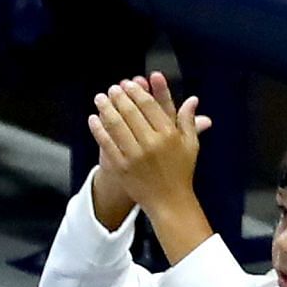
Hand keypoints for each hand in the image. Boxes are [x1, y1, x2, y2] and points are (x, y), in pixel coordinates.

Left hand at [87, 72, 210, 221]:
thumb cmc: (181, 172)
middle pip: (130, 112)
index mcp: (169, 135)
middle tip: (112, 89)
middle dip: (119, 97)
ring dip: (106, 108)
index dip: (137, 92)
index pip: (150, 106)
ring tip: (100, 98)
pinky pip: (106, 143)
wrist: (169, 202)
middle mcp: (151, 143)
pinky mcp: (121, 167)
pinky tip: (94, 119)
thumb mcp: (190, 145)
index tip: (129, 84)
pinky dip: (98, 129)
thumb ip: (188, 121)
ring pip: (116, 125)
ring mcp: (135, 155)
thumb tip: (192, 99)